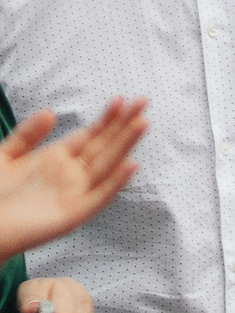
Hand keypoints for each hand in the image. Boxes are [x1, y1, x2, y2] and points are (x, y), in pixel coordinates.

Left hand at [0, 98, 146, 258]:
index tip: (121, 99)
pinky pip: (101, 195)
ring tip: (142, 123)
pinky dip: (116, 181)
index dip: (106, 117)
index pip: (90, 134)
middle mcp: (72, 173)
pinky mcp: (76, 212)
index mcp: (57, 158)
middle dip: (124, 123)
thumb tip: (50, 112)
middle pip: (105, 144)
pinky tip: (130, 165)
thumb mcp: (6, 155)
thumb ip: (28, 134)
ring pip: (108, 164)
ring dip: (125, 144)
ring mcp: (77, 192)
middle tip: (142, 102)